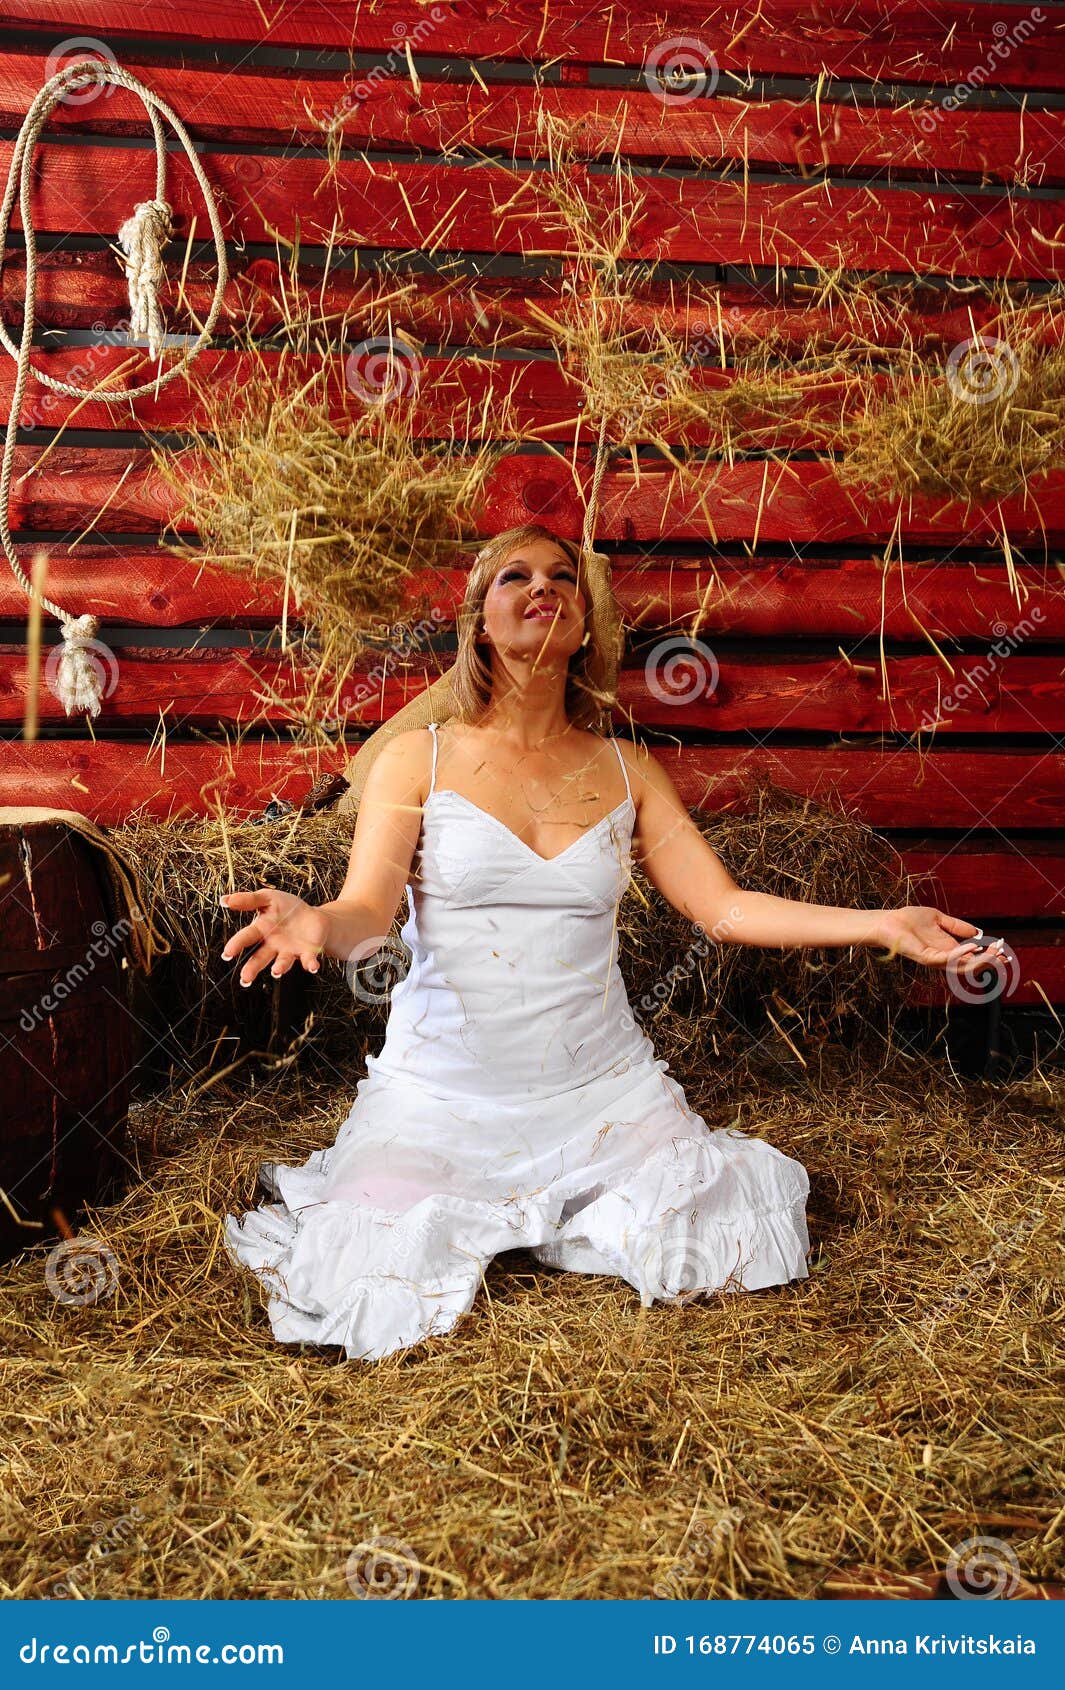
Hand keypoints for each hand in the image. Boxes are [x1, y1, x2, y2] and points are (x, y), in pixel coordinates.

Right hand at [219, 887, 328, 986]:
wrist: (313, 916)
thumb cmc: (286, 908)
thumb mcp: (267, 898)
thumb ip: (248, 900)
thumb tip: (224, 900)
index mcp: (261, 931)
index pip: (246, 938)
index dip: (237, 945)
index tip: (227, 954)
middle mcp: (273, 945)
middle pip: (260, 958)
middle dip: (252, 968)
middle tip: (245, 978)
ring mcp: (290, 951)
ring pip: (283, 962)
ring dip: (280, 967)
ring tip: (275, 971)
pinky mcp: (308, 952)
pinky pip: (308, 960)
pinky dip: (310, 964)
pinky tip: (312, 967)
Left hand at [875, 905, 1006, 977]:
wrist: (889, 921)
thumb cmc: (910, 920)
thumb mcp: (940, 919)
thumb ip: (957, 926)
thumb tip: (978, 932)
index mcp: (949, 950)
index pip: (973, 959)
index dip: (990, 957)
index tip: (1005, 952)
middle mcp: (944, 958)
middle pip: (972, 967)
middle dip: (990, 962)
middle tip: (1004, 955)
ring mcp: (935, 959)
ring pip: (962, 967)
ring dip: (980, 961)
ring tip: (994, 953)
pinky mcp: (926, 957)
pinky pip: (947, 959)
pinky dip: (962, 954)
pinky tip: (973, 946)